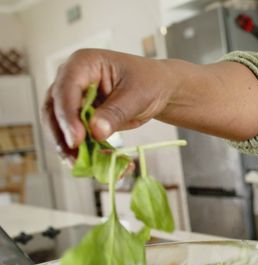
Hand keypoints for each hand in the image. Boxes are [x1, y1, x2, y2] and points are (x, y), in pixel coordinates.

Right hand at [42, 49, 178, 159]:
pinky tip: (86, 163)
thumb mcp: (137, 95)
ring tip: (78, 164)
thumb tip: (95, 132)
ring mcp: (72, 98)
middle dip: (62, 133)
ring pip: (57, 124)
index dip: (68, 116)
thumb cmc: (149, 82)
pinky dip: (78, 149)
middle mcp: (71, 78)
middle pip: (54, 108)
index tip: (77, 139)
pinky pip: (72, 134)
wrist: (159, 89)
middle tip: (74, 156)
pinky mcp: (79, 116)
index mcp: (83, 63)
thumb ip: (116, 112)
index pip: (66, 89)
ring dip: (66, 145)